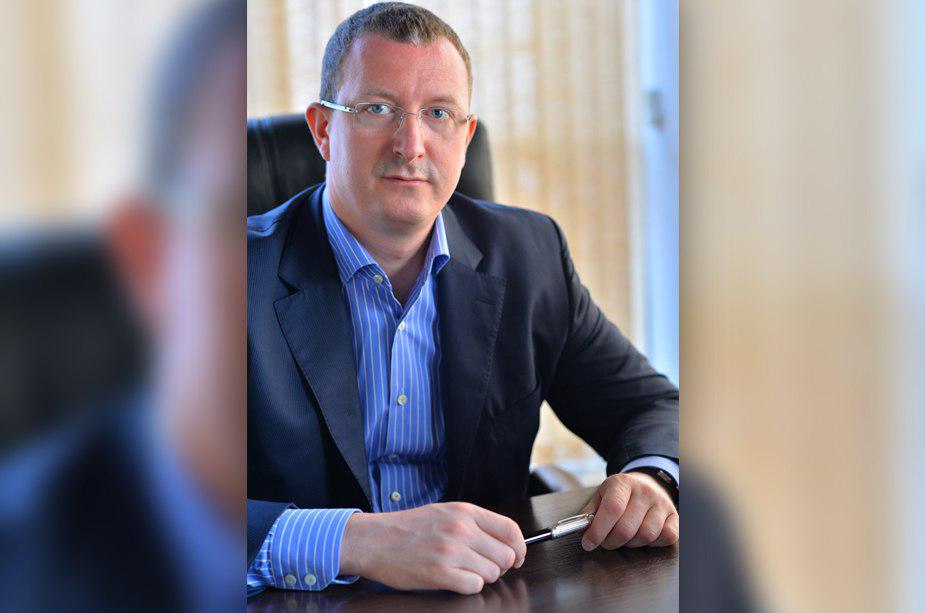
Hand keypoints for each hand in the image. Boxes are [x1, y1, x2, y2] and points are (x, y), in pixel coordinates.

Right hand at [339, 501, 526, 594]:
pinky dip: (468, 586)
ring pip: (492, 573)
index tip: (517, 556)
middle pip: (506, 555)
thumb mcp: (444, 512)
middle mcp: (462, 529)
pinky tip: (454, 579)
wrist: (374, 540)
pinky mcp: (441, 573)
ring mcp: (452, 551)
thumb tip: (505, 542)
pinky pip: (474, 586)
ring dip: (482, 577)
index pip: (511, 530)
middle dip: (500, 566)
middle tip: (483, 566)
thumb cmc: (408, 527)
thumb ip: (474, 523)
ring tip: (463, 571)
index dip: (520, 547)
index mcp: (465, 512)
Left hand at [579, 472, 678, 550]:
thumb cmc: (621, 494)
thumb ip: (590, 512)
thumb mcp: (601, 495)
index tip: (588, 543)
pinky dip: (653, 543)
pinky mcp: (675, 516)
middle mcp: (644, 491)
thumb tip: (583, 530)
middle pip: (626, 528)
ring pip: (646, 535)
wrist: (647, 484)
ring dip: (630, 544)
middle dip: (611, 541)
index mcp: (622, 483)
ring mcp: (662, 503)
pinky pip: (666, 537)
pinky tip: (642, 536)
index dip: (598, 530)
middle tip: (605, 541)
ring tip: (624, 537)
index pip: (612, 509)